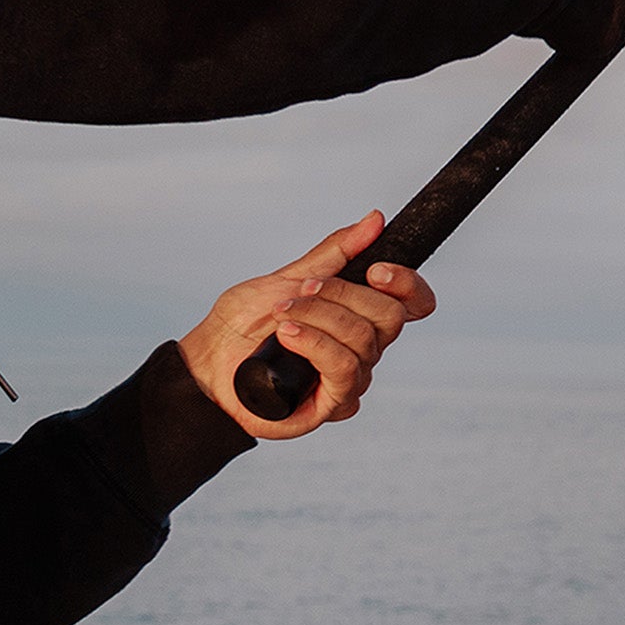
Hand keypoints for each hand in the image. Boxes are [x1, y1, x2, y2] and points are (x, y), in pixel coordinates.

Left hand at [176, 211, 433, 438]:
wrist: (209, 361)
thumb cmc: (245, 323)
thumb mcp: (289, 277)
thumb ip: (336, 252)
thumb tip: (374, 221)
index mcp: (361, 315)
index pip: (414, 303)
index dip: (408, 284)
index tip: (376, 270)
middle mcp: (364, 347)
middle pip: (391, 317)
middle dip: (342, 295)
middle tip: (301, 291)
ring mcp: (353, 377)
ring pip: (363, 340)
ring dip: (317, 318)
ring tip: (281, 316)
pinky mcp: (335, 403)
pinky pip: (343, 368)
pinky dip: (314, 344)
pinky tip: (286, 337)